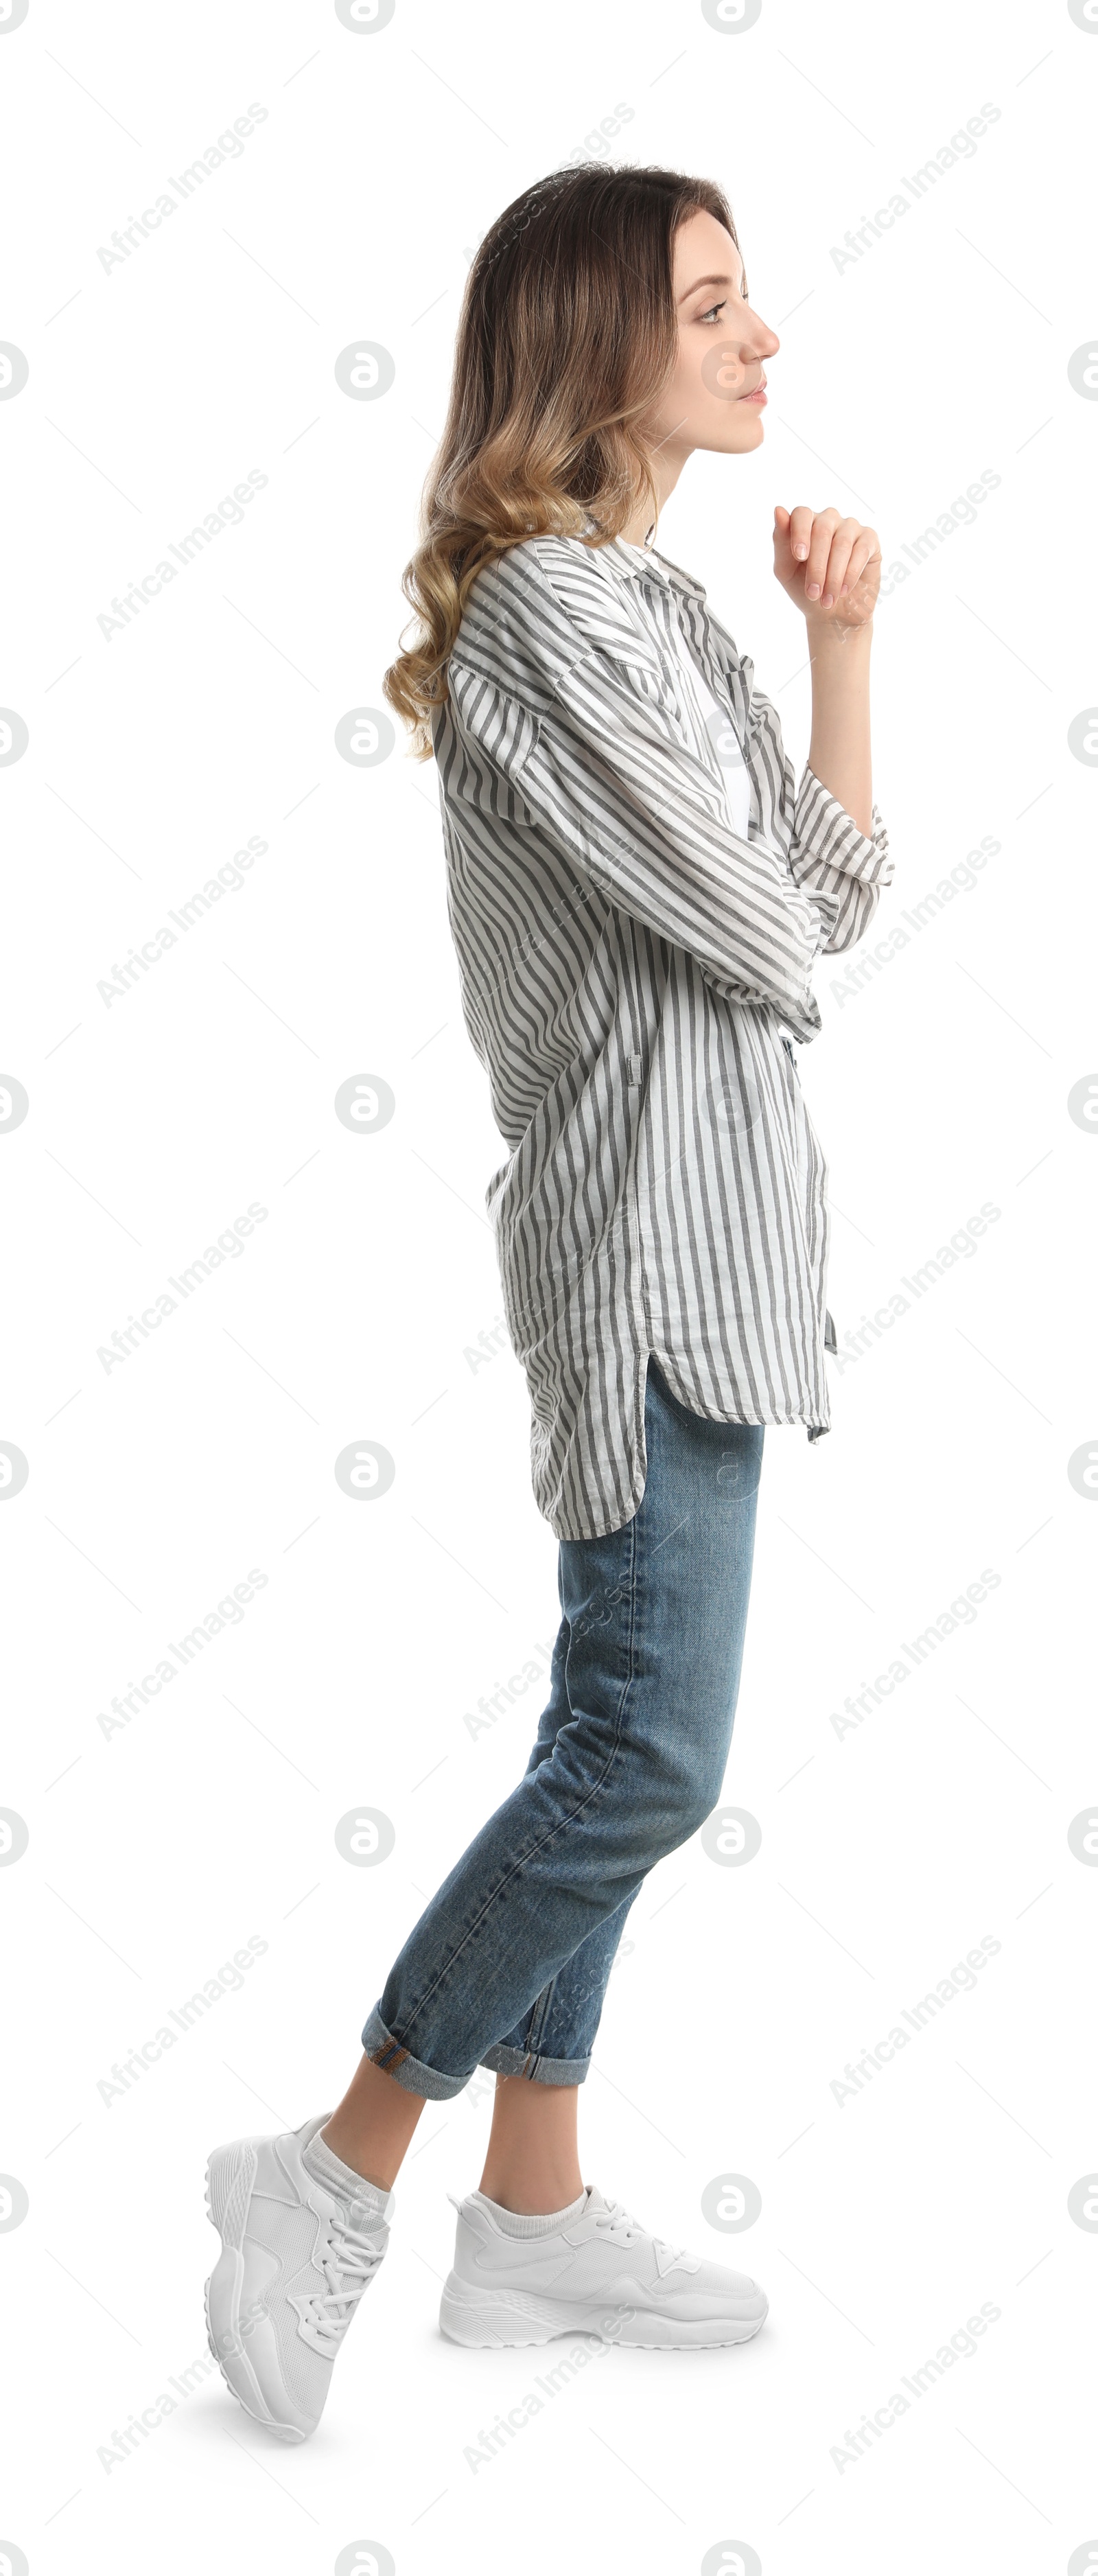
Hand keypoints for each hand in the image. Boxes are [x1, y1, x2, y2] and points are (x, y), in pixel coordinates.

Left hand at [773, 504, 879, 633]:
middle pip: (822, 531)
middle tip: (813, 593)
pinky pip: (861, 551)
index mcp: (806, 523)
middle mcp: (829, 519)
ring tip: (827, 600)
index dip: (800, 533)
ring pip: (842, 543)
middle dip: (816, 566)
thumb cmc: (806, 589)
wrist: (832, 614)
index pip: (802, 514)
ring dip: (833, 576)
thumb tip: (778, 509)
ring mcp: (851, 527)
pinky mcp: (870, 540)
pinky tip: (844, 591)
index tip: (799, 557)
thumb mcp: (786, 570)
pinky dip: (851, 574)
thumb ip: (781, 542)